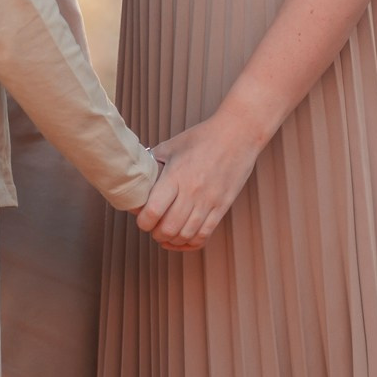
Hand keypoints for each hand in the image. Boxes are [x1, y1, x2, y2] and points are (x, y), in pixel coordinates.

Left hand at [136, 109, 264, 250]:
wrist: (238, 134)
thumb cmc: (203, 137)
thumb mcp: (173, 145)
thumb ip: (154, 160)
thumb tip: (138, 172)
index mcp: (176, 176)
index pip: (153, 211)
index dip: (143, 222)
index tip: (142, 218)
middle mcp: (192, 192)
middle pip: (168, 229)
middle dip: (156, 233)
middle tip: (153, 227)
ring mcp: (209, 201)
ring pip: (186, 236)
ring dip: (172, 240)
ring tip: (166, 234)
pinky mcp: (222, 207)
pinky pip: (205, 234)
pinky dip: (191, 243)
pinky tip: (183, 239)